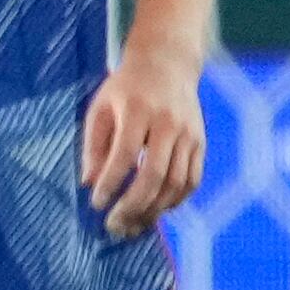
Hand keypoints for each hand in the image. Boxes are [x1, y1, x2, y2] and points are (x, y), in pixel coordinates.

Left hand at [82, 38, 205, 234]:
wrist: (166, 65)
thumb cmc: (125, 90)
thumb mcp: (100, 108)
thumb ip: (94, 146)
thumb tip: (88, 182)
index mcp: (137, 111)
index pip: (124, 155)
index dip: (111, 183)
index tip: (96, 203)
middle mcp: (168, 123)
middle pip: (155, 174)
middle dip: (133, 205)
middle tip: (115, 225)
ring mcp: (190, 134)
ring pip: (177, 182)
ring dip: (155, 209)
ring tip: (134, 225)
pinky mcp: (201, 143)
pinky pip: (192, 179)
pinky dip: (176, 200)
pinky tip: (157, 211)